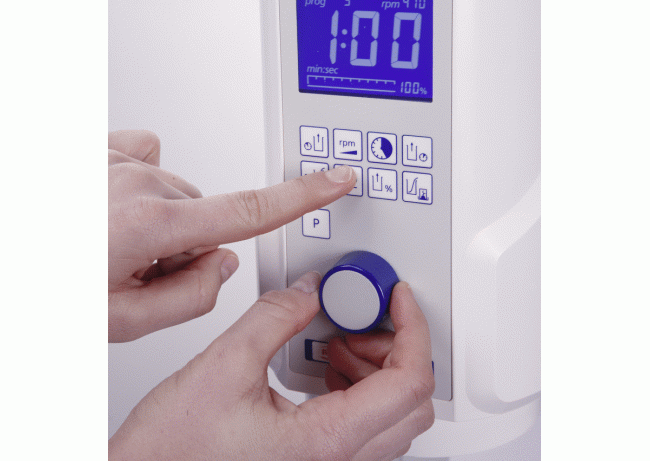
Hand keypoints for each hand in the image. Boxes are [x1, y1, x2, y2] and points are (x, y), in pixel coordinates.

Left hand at [108, 130, 355, 341]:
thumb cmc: (43, 287)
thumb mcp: (119, 321)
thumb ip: (189, 298)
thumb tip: (221, 261)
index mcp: (148, 223)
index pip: (249, 211)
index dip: (302, 196)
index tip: (335, 180)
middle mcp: (138, 181)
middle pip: (202, 215)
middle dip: (181, 245)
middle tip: (135, 269)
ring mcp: (119, 160)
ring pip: (173, 193)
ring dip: (155, 221)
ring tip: (110, 246)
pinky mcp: (103, 147)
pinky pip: (146, 156)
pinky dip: (140, 182)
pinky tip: (113, 205)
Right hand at [109, 275, 433, 460]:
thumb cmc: (173, 452)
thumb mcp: (224, 366)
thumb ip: (275, 316)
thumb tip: (310, 289)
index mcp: (325, 442)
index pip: (409, 383)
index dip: (413, 329)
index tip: (398, 298)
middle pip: (413, 404)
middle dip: (399, 347)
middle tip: (366, 316)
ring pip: (394, 418)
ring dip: (379, 367)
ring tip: (342, 339)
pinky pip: (365, 427)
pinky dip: (359, 388)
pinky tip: (327, 366)